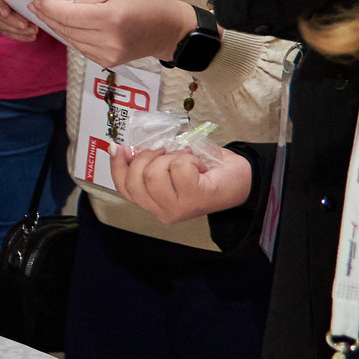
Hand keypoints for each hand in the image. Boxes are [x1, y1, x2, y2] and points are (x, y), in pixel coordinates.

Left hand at [29, 0, 198, 68]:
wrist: (169, 30)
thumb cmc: (146, 4)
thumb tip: (65, 4)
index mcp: (109, 19)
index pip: (68, 15)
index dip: (48, 8)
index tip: (35, 0)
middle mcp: (107, 40)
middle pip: (66, 29)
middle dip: (48, 17)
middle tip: (35, 6)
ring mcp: (107, 54)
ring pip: (71, 40)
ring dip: (57, 27)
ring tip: (47, 15)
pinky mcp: (107, 62)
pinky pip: (81, 48)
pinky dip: (71, 37)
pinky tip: (66, 27)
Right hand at [111, 143, 253, 224]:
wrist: (241, 178)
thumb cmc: (205, 170)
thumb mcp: (169, 165)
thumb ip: (147, 162)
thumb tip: (121, 149)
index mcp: (154, 203)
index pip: (125, 189)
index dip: (117, 167)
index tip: (117, 147)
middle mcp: (163, 211)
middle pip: (137, 179)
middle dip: (148, 156)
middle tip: (165, 151)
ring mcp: (177, 208)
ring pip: (154, 173)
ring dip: (172, 157)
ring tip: (186, 160)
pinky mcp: (194, 199)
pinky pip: (178, 167)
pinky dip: (189, 158)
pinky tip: (199, 165)